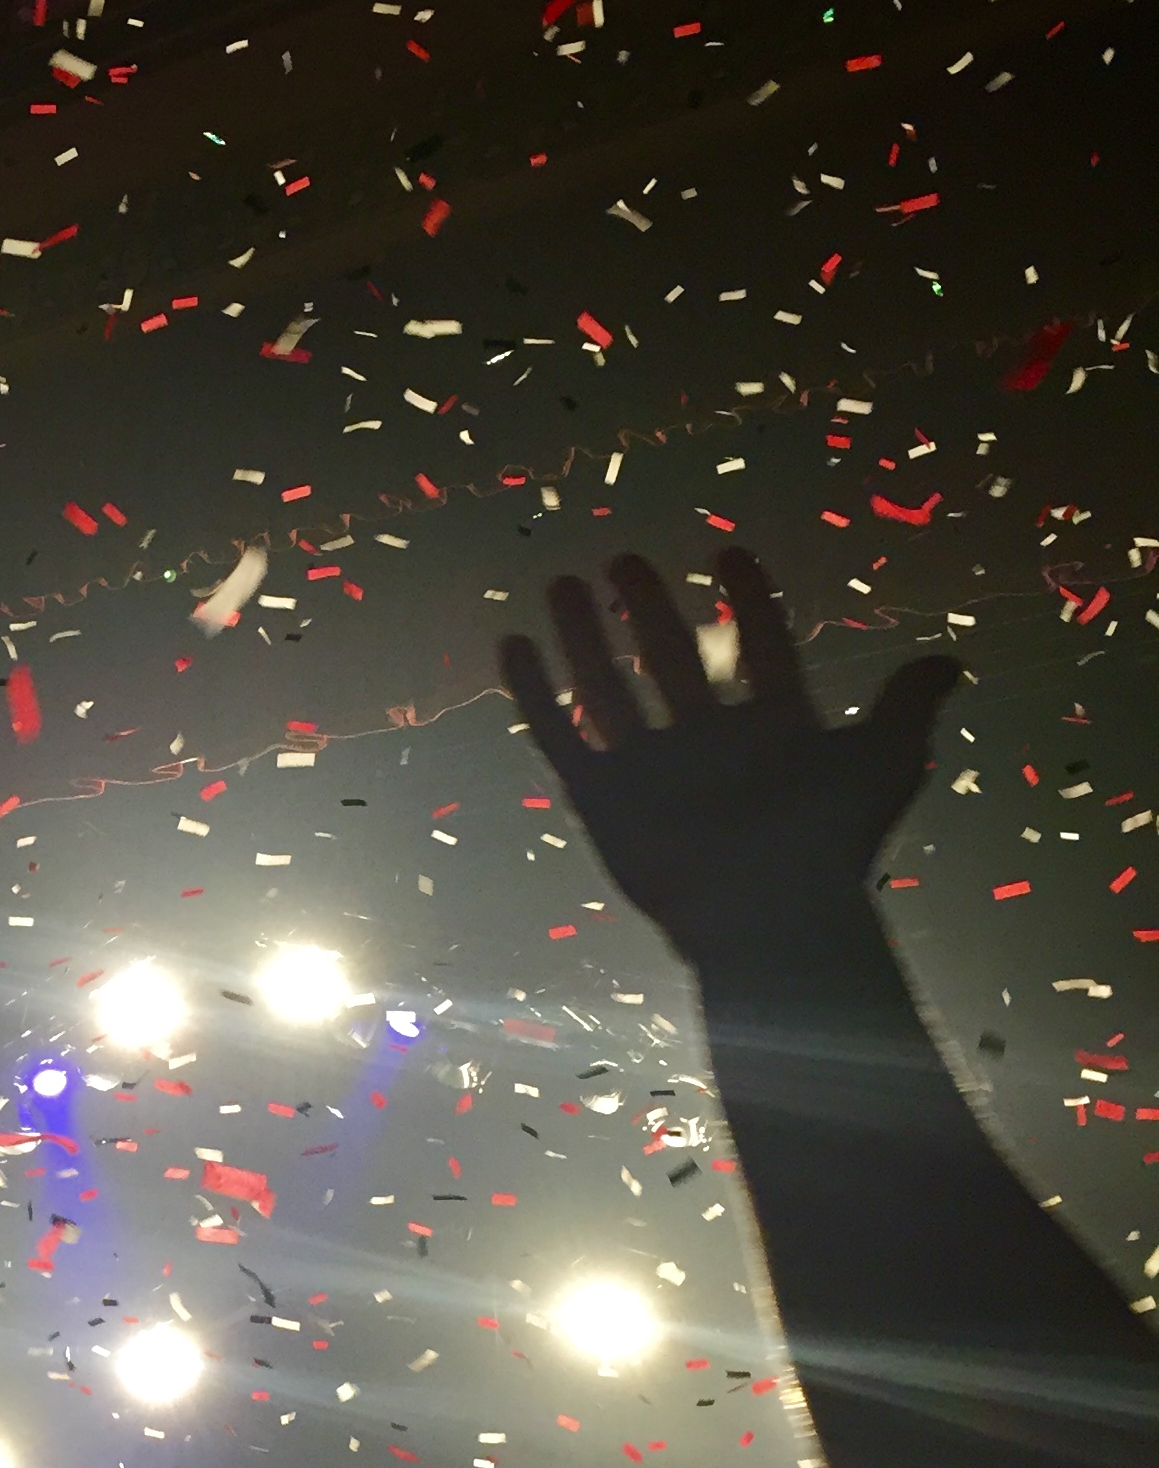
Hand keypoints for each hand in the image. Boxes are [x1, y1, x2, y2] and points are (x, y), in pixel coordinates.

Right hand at [499, 548, 960, 967]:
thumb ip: (908, 707)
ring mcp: (651, 770)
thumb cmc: (828, 838)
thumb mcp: (883, 759)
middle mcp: (710, 745)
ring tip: (563, 583)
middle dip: (649, 609)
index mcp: (776, 731)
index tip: (729, 553)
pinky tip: (516, 645)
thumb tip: (952, 659)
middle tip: (626, 559)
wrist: (764, 914)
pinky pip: (561, 736)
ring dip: (585, 636)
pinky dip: (536, 693)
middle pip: (672, 660)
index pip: (761, 651)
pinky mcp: (603, 799)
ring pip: (609, 688)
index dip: (749, 604)